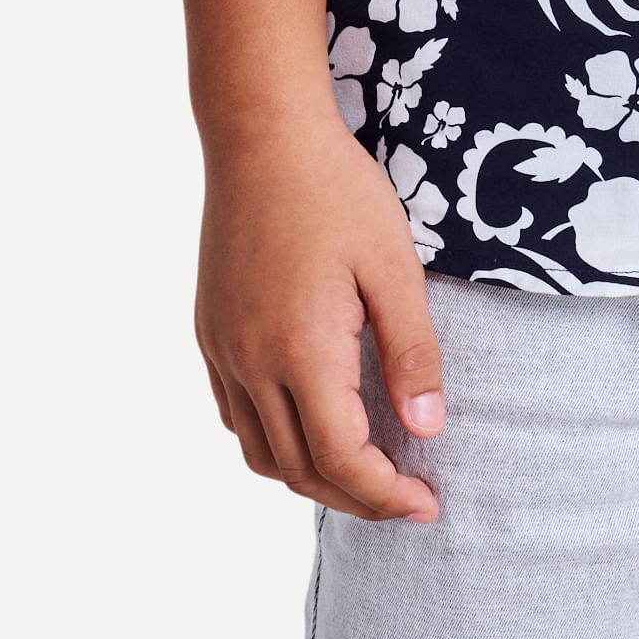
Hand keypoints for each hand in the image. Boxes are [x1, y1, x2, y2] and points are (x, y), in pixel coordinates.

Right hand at [195, 102, 446, 522]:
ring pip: (261, 453)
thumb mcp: (393, 265)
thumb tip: (428, 430)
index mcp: (299, 351)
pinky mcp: (210, 332)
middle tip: (407, 498)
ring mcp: (222, 349)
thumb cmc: (335, 190)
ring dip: (312, 478)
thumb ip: (411, 351)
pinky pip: (236, 416)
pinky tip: (310, 427)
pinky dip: (274, 443)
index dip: (386, 494)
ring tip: (364, 473)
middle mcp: (250, 363)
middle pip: (300, 470)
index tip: (428, 504)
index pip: (342, 459)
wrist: (260, 134)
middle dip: (357, 497)